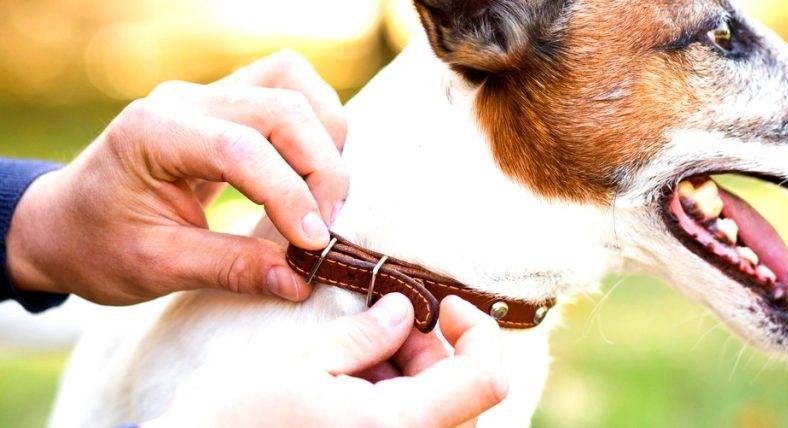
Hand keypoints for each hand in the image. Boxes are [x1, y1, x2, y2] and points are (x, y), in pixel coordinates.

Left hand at [6, 50, 347, 303]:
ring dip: (324, 141)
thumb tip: (300, 280)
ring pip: (294, 87)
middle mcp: (184, 99)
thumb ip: (230, 269)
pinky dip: (315, 126)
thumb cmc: (98, 245)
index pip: (241, 149)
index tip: (313, 244)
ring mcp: (208, 93)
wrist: (66, 223)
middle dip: (320, 170)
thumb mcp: (156, 267)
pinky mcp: (229, 100)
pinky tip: (310, 173)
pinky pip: (289, 88)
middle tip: (323, 230)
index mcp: (151, 132)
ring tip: (320, 201)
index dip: (289, 195)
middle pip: (282, 108)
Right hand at [147, 295, 508, 427]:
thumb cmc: (233, 424)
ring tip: (349, 357)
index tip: (443, 303)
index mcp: (396, 427)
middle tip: (378, 323)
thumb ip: (362, 336)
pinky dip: (389, 399)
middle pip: (462, 393)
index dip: (480, 331)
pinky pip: (406, 427)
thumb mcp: (298, 365)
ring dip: (406, 374)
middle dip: (429, 349)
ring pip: (436, 411)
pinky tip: (344, 386)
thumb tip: (404, 310)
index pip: (488, 378)